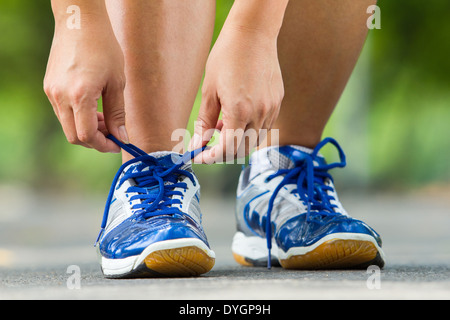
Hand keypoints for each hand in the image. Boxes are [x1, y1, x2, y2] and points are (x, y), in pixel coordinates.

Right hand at [44, 16, 127, 152]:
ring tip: (105, 117)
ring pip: (67, 125)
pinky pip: (62, 112)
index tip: (118, 144)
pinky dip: (78, 117)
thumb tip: (122, 137)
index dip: (104, 145)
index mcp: (80, 96)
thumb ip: (117, 113)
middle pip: (74, 136)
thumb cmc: (103, 48)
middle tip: (113, 133)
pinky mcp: (49, 86)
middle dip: (95, 140)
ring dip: (86, 128)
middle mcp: (60, 96)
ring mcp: (51, 91)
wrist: (79, 22)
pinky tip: (92, 107)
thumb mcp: (117, 82)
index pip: (87, 136)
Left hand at [191, 27, 283, 162]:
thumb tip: (198, 143)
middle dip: (223, 153)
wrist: (253, 33)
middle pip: (242, 150)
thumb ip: (204, 121)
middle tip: (208, 145)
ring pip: (254, 141)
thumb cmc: (227, 56)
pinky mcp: (277, 102)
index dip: (210, 157)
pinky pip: (264, 127)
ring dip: (236, 141)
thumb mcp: (209, 90)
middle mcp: (259, 114)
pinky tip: (236, 116)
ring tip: (221, 126)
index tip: (199, 156)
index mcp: (240, 111)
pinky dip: (248, 130)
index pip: (227, 149)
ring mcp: (271, 109)